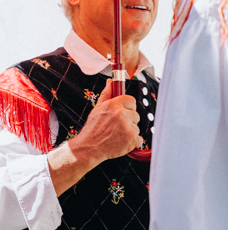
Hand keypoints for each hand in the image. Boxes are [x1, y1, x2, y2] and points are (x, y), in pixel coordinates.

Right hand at [47, 79, 140, 193]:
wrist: (89, 148)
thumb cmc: (93, 129)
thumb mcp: (97, 109)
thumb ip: (106, 94)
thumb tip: (110, 82)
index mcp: (112, 105)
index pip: (131, 100)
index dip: (128, 107)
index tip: (123, 112)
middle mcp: (121, 114)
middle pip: (135, 114)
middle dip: (129, 121)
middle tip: (116, 127)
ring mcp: (127, 126)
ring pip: (136, 127)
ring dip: (129, 132)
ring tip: (116, 135)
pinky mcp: (132, 139)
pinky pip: (139, 139)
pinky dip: (132, 142)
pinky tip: (121, 142)